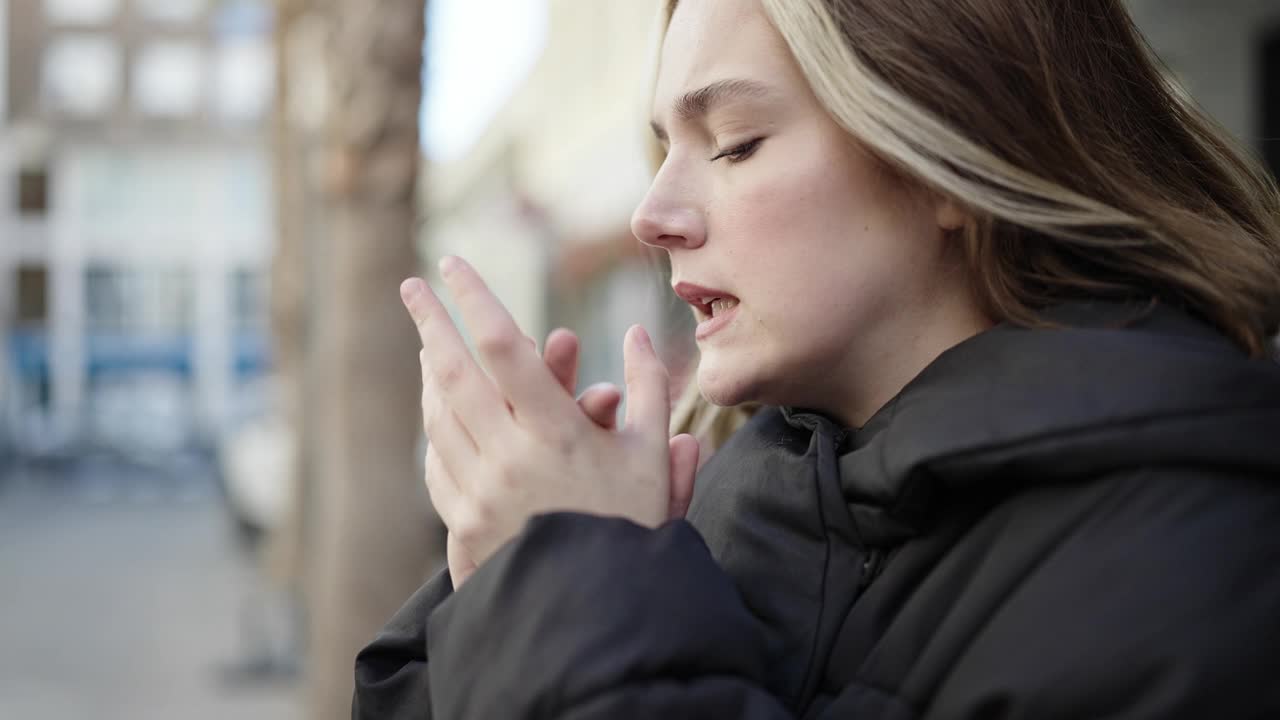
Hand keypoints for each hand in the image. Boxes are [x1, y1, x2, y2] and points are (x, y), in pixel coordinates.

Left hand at [404, 257, 698, 577]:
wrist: (599, 615)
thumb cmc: (634, 529)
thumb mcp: (654, 457)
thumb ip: (650, 389)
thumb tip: (640, 332)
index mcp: (558, 434)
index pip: (504, 348)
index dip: (475, 299)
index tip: (453, 265)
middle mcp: (509, 458)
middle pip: (454, 373)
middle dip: (431, 323)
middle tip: (414, 288)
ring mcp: (480, 493)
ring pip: (440, 416)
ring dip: (432, 373)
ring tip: (430, 343)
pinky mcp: (464, 524)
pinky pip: (438, 463)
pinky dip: (436, 428)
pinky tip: (438, 411)